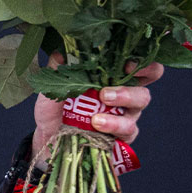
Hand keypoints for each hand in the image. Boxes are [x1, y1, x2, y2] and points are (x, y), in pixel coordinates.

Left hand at [30, 59, 162, 160]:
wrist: (47, 139)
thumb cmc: (55, 110)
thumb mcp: (52, 89)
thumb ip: (57, 71)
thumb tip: (60, 53)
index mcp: (113, 80)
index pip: (141, 69)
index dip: (143, 65)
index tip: (127, 64)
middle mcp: (125, 97)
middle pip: (144, 91)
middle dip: (129, 91)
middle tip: (104, 93)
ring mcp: (125, 117)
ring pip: (138, 109)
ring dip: (119, 109)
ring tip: (96, 117)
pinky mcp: (121, 137)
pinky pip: (128, 131)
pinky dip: (113, 127)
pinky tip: (96, 125)